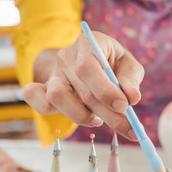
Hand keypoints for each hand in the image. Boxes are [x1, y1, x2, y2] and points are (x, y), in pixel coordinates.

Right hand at [22, 32, 144, 139]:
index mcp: (87, 43)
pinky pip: (40, 104)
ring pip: (57, 98)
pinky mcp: (45, 92)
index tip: (123, 106)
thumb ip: (130, 80)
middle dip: (106, 113)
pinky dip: (52, 113)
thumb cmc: (111, 64)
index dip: (105, 90)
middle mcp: (66, 57)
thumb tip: (131, 98)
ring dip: (82, 115)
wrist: (89, 64)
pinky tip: (81, 118)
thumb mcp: (127, 65)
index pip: (88, 67)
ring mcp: (53, 75)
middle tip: (127, 128)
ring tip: (99, 119)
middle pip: (81, 89)